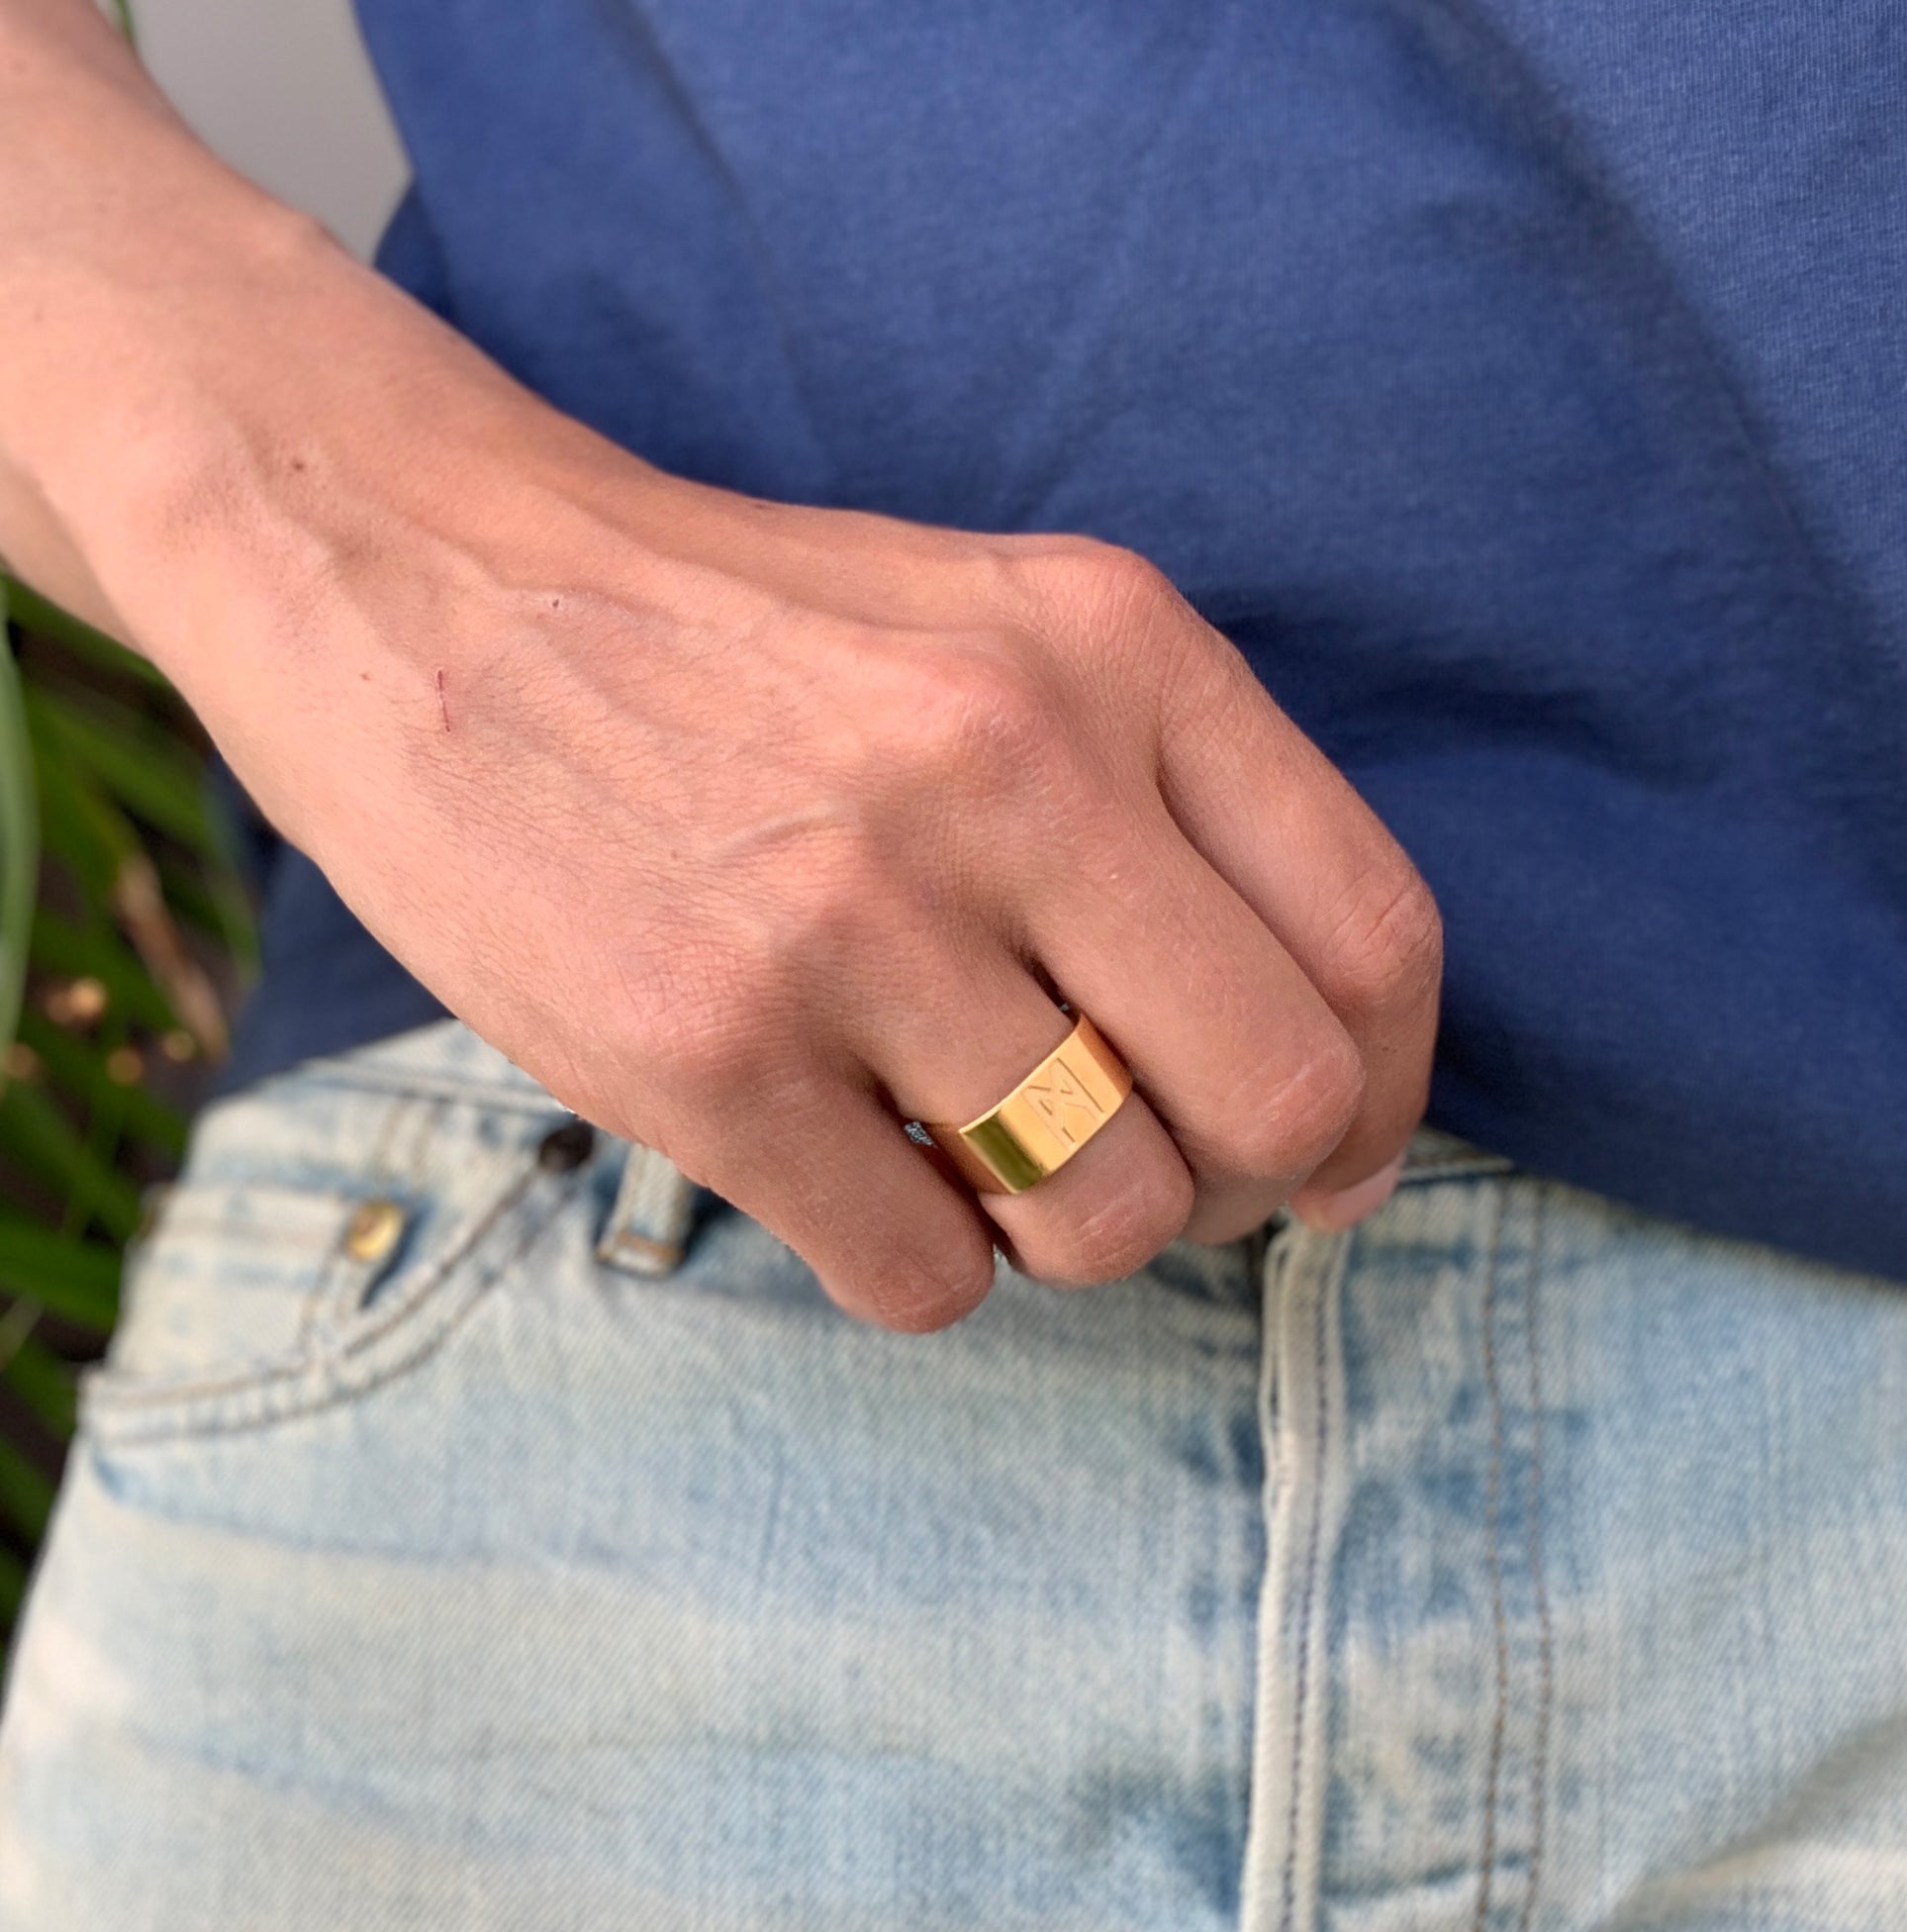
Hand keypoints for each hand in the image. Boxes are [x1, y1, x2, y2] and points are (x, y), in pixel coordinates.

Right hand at [4, 125, 1438, 1332]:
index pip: (1375, 937)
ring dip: (1063, 1232)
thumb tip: (1329, 1089)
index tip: (1334, 1158)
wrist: (431, 585)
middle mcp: (1010, 769)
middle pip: (1279, 1104)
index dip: (1386, 1092)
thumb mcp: (1003, 632)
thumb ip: (1176, 815)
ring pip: (1108, 1218)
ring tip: (968, 1151)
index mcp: (1117, 651)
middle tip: (1150, 1173)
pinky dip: (914, 1263)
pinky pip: (925, 1280)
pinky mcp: (704, 1052)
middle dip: (1243, 1189)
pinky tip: (848, 1169)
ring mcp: (854, 917)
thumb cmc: (744, 645)